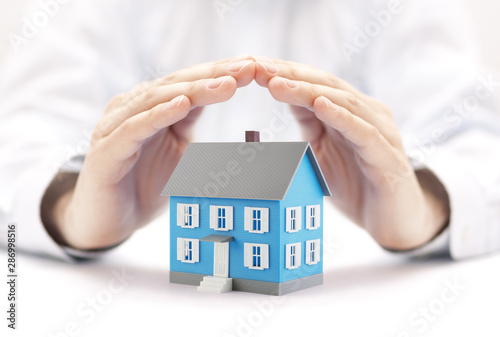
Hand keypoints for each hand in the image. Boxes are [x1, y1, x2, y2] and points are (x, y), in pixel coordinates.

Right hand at [42, 56, 255, 249]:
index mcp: (150, 107)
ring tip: (225, 84)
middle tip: (247, 68)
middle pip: (176, 85)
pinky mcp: (106, 151)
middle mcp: (132, 109)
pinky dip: (158, 115)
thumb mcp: (177, 149)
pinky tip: (182, 105)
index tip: (252, 66)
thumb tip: (220, 101)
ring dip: (193, 90)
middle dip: (214, 75)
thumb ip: (189, 123)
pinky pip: (134, 129)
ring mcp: (115, 127)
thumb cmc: (144, 183)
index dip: (220, 73)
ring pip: (156, 100)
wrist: (108, 221)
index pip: (189, 83)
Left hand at [255, 57, 449, 249]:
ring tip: (278, 83)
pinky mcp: (388, 157)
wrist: (394, 222)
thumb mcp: (323, 150)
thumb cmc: (357, 184)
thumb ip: (310, 124)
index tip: (254, 66)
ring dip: (308, 91)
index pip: (316, 83)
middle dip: (291, 76)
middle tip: (259, 68)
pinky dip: (342, 117)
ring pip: (344, 103)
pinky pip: (364, 132)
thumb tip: (283, 97)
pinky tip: (320, 105)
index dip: (286, 73)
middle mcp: (368, 114)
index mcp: (351, 111)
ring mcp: (381, 133)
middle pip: (327, 86)